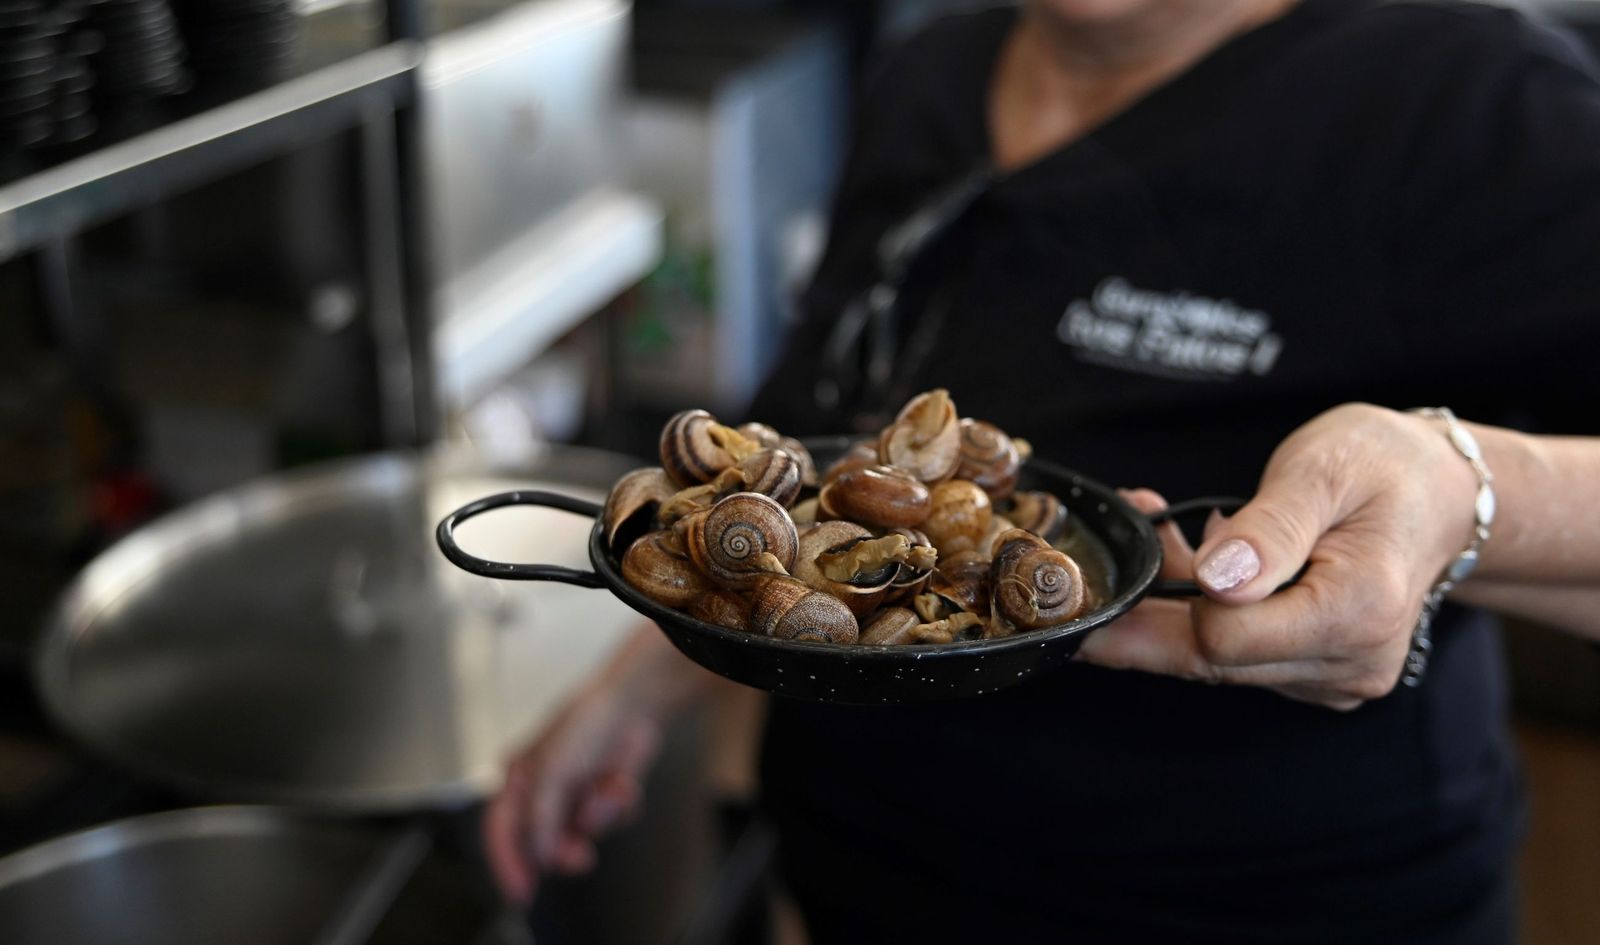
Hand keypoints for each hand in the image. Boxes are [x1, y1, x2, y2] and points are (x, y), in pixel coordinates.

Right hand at [482, 679, 661, 903]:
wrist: (635, 702)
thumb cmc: (585, 723)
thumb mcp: (553, 771)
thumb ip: (541, 818)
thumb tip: (539, 857)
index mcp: (518, 780)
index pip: (501, 831)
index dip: (508, 864)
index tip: (523, 892)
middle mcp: (543, 790)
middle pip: (544, 842)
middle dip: (567, 848)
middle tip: (582, 857)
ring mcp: (574, 794)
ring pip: (582, 835)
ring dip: (599, 818)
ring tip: (608, 790)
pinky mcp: (603, 796)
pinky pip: (610, 822)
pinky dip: (619, 806)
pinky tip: (622, 781)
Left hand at [1079, 403, 1479, 709]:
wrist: (1438, 494)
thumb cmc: (1382, 467)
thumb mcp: (1321, 470)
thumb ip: (1268, 529)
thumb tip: (1214, 580)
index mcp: (1359, 611)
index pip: (1223, 638)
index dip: (1179, 587)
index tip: (1160, 526)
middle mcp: (1353, 661)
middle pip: (1210, 659)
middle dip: (1163, 600)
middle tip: (1149, 527)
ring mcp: (1337, 678)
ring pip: (1216, 661)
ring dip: (1182, 603)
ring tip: (1194, 533)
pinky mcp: (1319, 678)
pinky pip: (1239, 658)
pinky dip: (1212, 614)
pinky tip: (1217, 567)